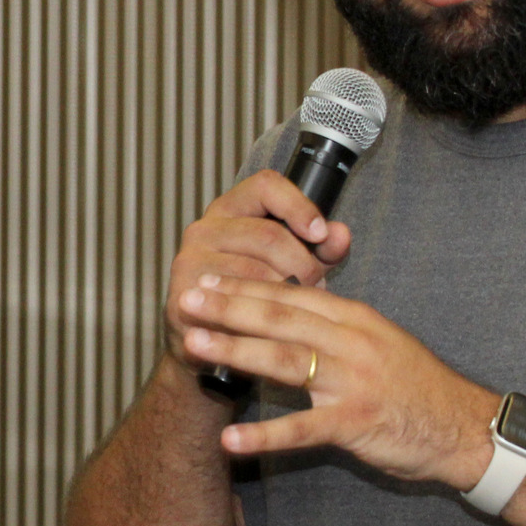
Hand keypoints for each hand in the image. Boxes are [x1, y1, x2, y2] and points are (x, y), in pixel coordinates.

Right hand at [163, 171, 350, 370]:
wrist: (207, 340)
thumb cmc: (253, 293)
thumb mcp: (291, 263)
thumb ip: (319, 248)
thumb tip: (340, 233)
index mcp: (230, 209)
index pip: (266, 186)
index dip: (298, 205)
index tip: (321, 233)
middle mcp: (205, 229)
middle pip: (268, 234)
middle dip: (303, 264)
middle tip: (319, 287)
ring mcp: (190, 261)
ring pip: (256, 272)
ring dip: (287, 294)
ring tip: (300, 307)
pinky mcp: (185, 296)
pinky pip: (237, 303)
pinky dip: (264, 314)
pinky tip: (277, 324)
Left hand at [176, 274, 497, 488]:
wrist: (467, 429)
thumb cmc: (419, 388)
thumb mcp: (379, 343)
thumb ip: (336, 328)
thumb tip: (291, 313)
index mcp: (355, 319)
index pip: (292, 294)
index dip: (246, 285)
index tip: (208, 278)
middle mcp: (352, 342)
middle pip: (280, 317)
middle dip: (229, 306)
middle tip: (186, 299)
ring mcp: (354, 381)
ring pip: (285, 360)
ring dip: (236, 351)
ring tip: (194, 346)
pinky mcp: (357, 422)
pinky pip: (302, 428)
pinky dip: (264, 434)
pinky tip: (230, 438)